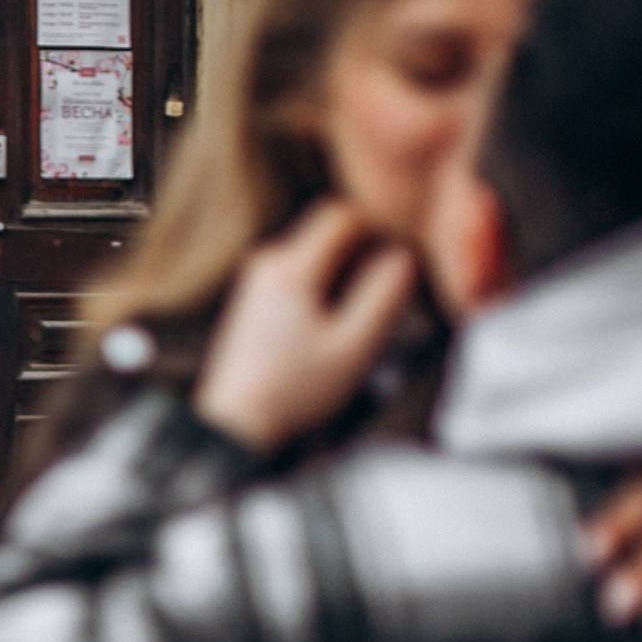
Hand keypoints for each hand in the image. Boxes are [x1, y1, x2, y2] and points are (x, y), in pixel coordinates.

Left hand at [192, 200, 417, 453]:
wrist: (236, 426)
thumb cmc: (294, 392)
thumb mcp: (354, 345)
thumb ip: (385, 293)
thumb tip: (404, 254)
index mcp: (291, 268)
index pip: (344, 215)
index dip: (381, 226)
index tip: (406, 255)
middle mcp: (267, 263)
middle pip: (331, 234)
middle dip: (367, 255)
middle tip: (393, 292)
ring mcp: (257, 280)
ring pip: (318, 256)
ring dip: (349, 276)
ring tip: (366, 318)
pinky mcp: (255, 300)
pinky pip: (302, 277)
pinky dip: (327, 291)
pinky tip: (338, 328)